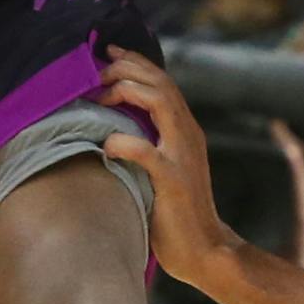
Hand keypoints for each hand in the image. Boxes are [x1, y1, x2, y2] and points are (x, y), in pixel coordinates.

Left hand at [96, 47, 239, 288]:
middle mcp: (188, 136)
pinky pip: (146, 151)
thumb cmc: (175, 212)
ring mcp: (182, 156)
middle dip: (128, 67)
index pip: (163, 82)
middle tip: (99, 69)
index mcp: (185, 131)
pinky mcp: (173, 181)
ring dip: (128, 91)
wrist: (204, 251)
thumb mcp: (162, 168)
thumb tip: (109, 125)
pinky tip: (106, 144)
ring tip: (102, 96)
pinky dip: (122, 142)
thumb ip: (147, 143)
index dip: (135, 62)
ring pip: (161, 102)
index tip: (108, 53)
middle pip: (161, 82)